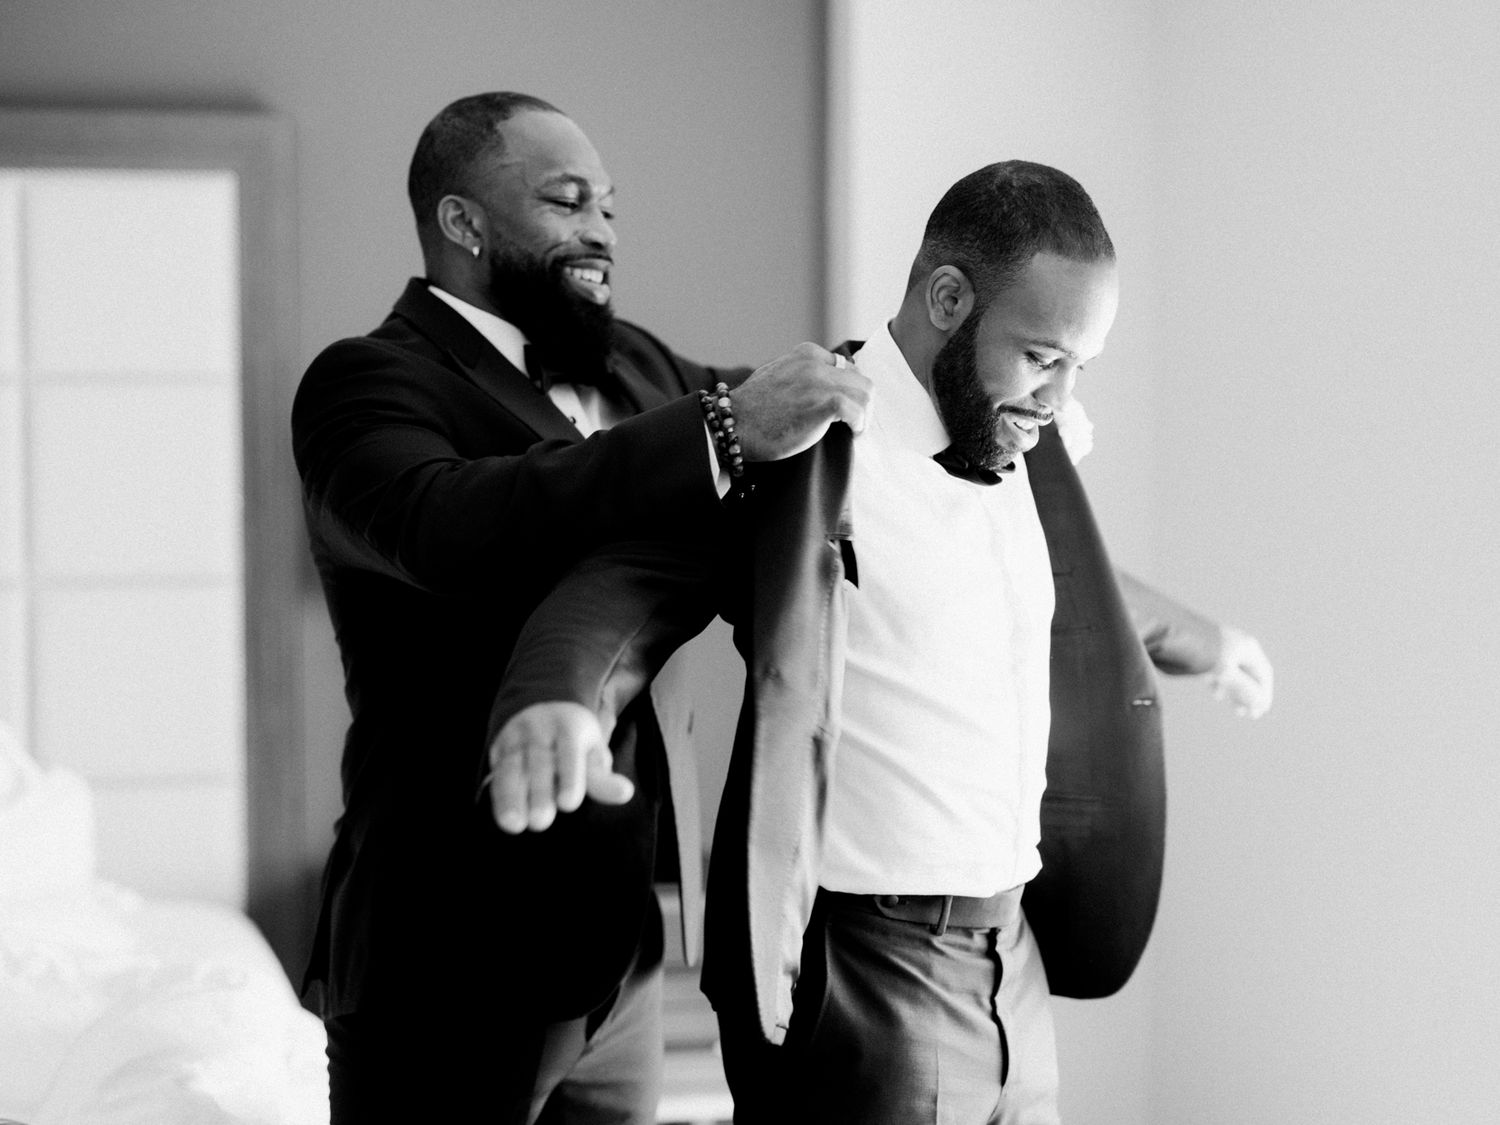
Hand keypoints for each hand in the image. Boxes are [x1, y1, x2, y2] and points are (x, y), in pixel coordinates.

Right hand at [483, 702, 632, 833]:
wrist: (545, 709)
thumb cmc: (576, 743)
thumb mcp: (593, 753)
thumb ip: (603, 777)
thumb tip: (625, 793)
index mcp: (569, 726)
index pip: (569, 751)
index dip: (569, 777)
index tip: (569, 803)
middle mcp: (539, 728)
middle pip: (539, 761)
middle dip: (539, 792)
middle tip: (542, 822)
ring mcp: (516, 738)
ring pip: (512, 767)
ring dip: (511, 797)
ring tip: (514, 825)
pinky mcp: (499, 750)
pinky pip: (497, 774)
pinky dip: (498, 797)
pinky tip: (504, 819)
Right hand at [732, 342, 871, 460]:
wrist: (733, 424)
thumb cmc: (750, 409)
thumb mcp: (775, 375)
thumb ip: (798, 374)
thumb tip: (817, 388)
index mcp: (806, 353)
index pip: (846, 367)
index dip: (850, 389)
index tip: (847, 408)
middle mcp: (816, 364)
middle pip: (860, 380)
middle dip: (862, 403)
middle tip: (854, 424)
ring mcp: (820, 383)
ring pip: (866, 394)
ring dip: (864, 415)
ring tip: (854, 432)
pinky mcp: (824, 405)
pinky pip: (857, 412)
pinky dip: (859, 425)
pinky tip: (852, 435)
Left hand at [1208, 625, 1273, 718]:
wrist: (1168, 631)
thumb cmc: (1199, 650)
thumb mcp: (1224, 672)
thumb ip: (1244, 688)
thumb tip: (1262, 703)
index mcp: (1247, 648)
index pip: (1263, 674)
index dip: (1263, 694)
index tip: (1258, 713)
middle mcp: (1237, 646)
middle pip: (1249, 674)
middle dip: (1249, 695)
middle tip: (1244, 713)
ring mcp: (1221, 648)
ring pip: (1234, 673)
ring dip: (1235, 691)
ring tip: (1231, 706)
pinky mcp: (1205, 651)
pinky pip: (1220, 670)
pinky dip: (1221, 683)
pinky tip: (1216, 693)